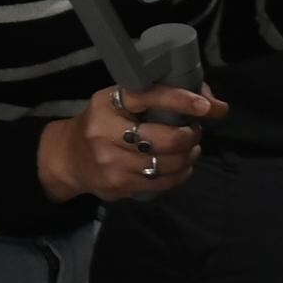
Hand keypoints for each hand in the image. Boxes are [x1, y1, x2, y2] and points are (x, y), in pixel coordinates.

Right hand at [36, 81, 220, 203]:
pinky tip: (180, 166)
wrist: (66, 158)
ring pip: (167, 163)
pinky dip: (180, 174)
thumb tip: (216, 105)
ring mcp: (110, 162)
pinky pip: (162, 182)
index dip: (180, 101)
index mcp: (106, 103)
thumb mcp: (122, 102)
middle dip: (190, 136)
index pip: (147, 97)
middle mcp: (105, 132)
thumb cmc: (103, 123)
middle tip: (194, 131)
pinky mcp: (117, 185)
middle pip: (165, 139)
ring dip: (188, 156)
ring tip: (189, 149)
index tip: (205, 106)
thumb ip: (166, 97)